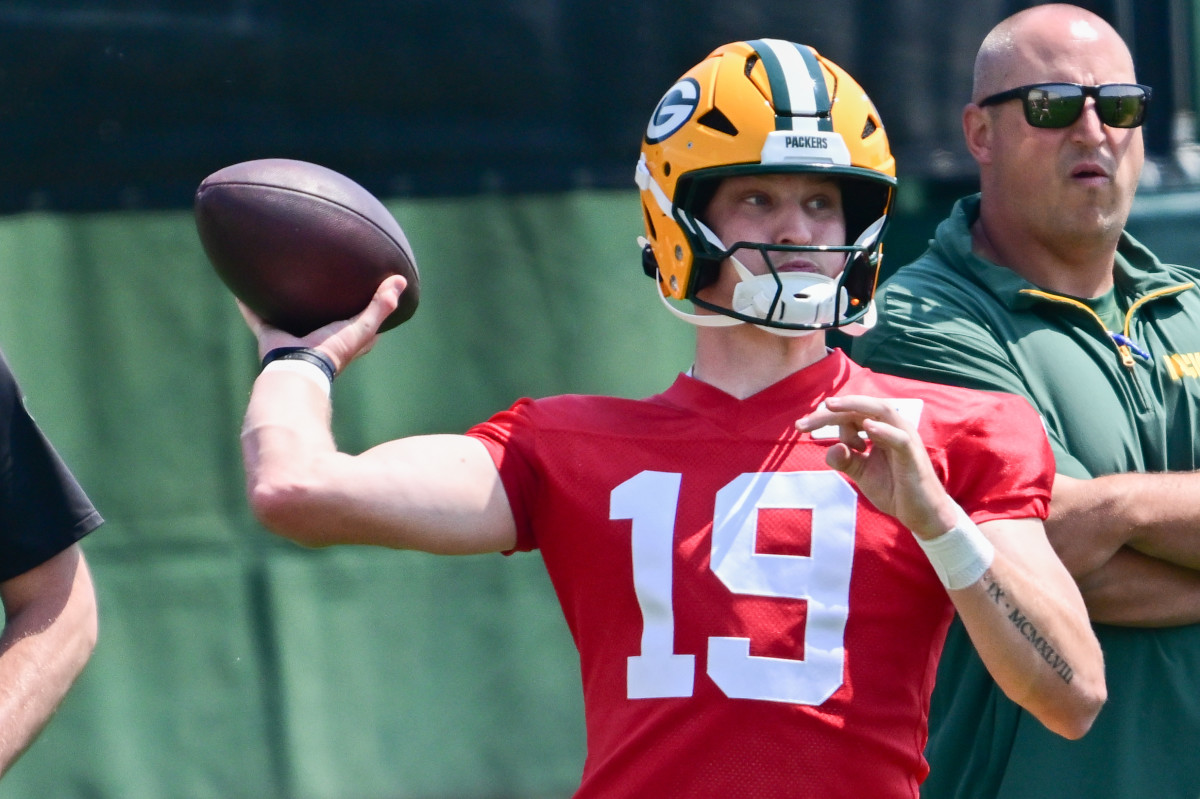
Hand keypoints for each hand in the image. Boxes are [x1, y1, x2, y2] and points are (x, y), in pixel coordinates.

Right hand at [238, 275, 406, 372]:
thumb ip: (380, 306)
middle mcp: (317, 338)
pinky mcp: (271, 335)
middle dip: (324, 304)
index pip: (361, 325)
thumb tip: (401, 281)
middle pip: (323, 318)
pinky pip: (257, 316)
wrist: (297, 368)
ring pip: (289, 315)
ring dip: (286, 302)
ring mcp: (293, 337)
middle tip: (323, 279)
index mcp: (342, 340)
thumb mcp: (362, 327)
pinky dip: (249, 305)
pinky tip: (241, 288)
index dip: (368, 310)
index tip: (372, 292)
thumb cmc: (332, 351)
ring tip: (282, 279)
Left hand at [795, 395, 957, 537]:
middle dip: (831, 411)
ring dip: (855, 407)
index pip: (849, 415)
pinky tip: (867, 429)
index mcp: (879, 429)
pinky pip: (899, 438)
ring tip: (831, 407)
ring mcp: (904, 438)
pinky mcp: (912, 454)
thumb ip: (845, 459)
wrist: (921, 514)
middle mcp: (891, 427)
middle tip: (804, 423)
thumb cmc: (895, 489)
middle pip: (860, 408)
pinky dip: (883, 431)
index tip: (799, 427)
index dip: (824, 418)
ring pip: (881, 411)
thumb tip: (830, 448)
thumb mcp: (861, 473)